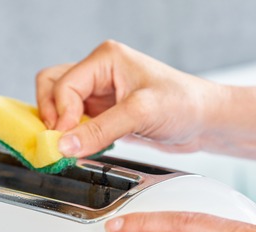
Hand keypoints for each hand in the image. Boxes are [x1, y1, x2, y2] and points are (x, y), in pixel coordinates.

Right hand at [35, 40, 225, 156]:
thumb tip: (65, 145)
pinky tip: (83, 147)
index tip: (64, 139)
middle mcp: (99, 72)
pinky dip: (73, 135)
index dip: (59, 114)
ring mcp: (100, 93)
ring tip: (70, 144)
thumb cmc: (184, 103)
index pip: (63, 84)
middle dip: (50, 114)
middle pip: (51, 87)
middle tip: (58, 140)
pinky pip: (76, 122)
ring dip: (60, 126)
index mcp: (105, 59)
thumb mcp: (140, 114)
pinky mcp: (105, 112)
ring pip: (59, 105)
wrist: (205, 120)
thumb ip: (100, 130)